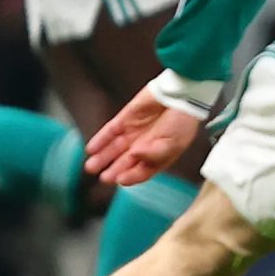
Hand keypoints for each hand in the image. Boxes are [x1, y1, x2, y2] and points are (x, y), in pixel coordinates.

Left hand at [85, 88, 202, 187]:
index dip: (131, 176)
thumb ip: (153, 153)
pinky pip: (110, 131)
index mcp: (159, 156)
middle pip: (125, 162)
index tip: (119, 180)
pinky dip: (100, 140)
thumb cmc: (183, 121)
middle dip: (113, 170)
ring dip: (102, 158)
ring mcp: (134, 132)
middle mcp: (145, 146)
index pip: (142, 171)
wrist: (181, 95)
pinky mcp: (126, 119)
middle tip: (102, 178)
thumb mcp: (173, 143)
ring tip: (90, 167)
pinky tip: (91, 149)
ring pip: (114, 148)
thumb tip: (134, 157)